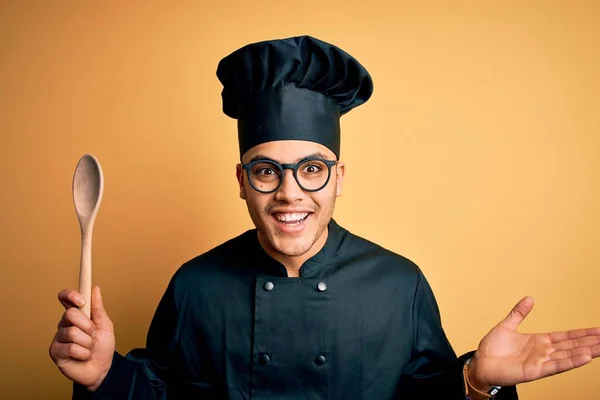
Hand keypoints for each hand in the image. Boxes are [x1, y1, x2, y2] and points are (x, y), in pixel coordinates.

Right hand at [49, 286, 115, 390]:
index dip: (70, 295)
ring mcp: (59, 337)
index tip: (81, 301)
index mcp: (77, 315)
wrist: (102, 368)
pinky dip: (83, 353)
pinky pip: (70, 348)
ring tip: (89, 348)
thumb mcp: (105, 325)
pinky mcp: (55, 351)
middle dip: (87, 326)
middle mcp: (65, 324)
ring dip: (87, 342)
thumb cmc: (103, 346)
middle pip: (70, 314)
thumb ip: (98, 308)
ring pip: (72, 333)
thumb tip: (95, 288)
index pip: (65, 298)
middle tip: (93, 335)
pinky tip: (83, 356)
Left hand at [468, 296, 599, 389]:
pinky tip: (585, 358)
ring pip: (569, 356)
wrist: (481, 363)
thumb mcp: (507, 325)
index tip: (598, 331)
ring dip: (586, 352)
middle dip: (590, 342)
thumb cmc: (492, 348)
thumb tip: (529, 298)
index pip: (566, 337)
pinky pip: (556, 366)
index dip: (582, 334)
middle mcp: (544, 352)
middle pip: (572, 346)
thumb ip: (519, 313)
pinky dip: (571, 362)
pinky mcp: (535, 371)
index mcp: (539, 341)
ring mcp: (541, 362)